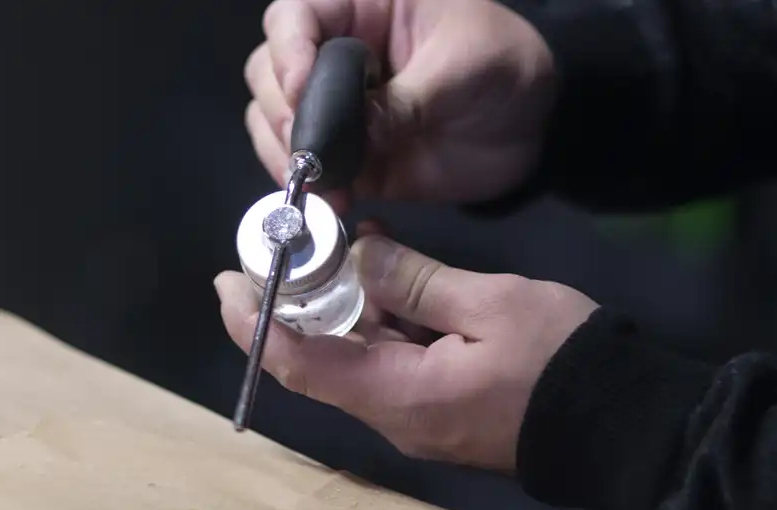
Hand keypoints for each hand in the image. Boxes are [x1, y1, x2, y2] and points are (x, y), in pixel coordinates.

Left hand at [214, 234, 596, 470]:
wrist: (619, 424)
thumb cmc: (559, 362)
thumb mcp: (490, 305)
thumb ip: (416, 279)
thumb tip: (360, 253)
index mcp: (395, 395)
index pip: (299, 363)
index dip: (255, 322)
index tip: (230, 280)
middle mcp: (391, 414)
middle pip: (318, 362)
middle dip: (292, 307)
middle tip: (284, 250)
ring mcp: (412, 416)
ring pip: (351, 360)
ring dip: (335, 310)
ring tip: (328, 251)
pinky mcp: (433, 408)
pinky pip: (384, 365)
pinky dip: (372, 322)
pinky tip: (378, 275)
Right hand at [244, 0, 556, 206]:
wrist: (530, 128)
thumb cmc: (505, 69)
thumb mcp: (465, 69)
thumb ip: (407, 100)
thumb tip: (355, 136)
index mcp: (362, 9)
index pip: (295, 15)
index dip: (288, 50)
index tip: (300, 90)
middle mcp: (334, 55)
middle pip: (269, 71)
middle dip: (282, 110)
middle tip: (311, 146)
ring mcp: (334, 109)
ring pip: (272, 121)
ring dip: (284, 153)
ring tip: (317, 179)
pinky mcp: (343, 156)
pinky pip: (302, 168)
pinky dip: (307, 186)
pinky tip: (331, 200)